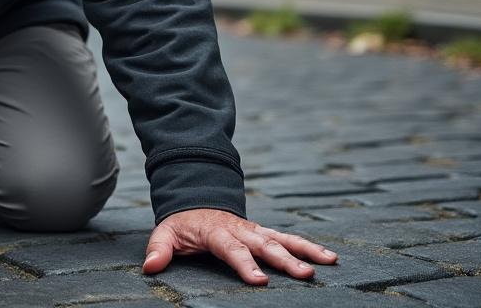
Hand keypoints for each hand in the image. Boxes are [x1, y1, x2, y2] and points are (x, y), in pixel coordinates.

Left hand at [142, 208, 336, 284]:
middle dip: (286, 260)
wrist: (197, 200)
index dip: (245, 264)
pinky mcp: (264, 233)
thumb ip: (158, 250)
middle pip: (265, 245)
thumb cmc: (182, 224)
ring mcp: (255, 230)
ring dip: (306, 250)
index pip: (232, 249)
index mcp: (217, 232)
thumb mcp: (165, 233)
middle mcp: (241, 230)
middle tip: (305, 275)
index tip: (260, 281)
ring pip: (283, 239)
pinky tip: (329, 258)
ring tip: (329, 262)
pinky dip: (309, 246)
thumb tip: (150, 267)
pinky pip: (289, 239)